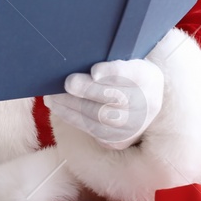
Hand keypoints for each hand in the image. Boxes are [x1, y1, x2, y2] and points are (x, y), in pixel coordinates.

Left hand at [43, 57, 163, 149]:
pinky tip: (58, 107)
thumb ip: (111, 60)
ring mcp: (133, 126)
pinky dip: (72, 117)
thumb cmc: (129, 76)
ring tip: (52, 96)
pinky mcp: (118, 139)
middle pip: (114, 98)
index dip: (113, 73)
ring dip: (71, 106)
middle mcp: (145, 104)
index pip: (132, 74)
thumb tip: (82, 63)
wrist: (145, 103)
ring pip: (99, 117)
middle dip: (86, 90)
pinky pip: (92, 130)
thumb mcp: (129, 61)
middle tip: (66, 83)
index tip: (94, 71)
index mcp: (148, 78)